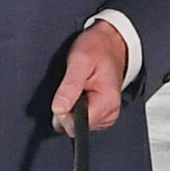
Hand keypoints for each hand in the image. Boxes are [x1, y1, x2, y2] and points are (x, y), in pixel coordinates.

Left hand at [49, 20, 130, 136]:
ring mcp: (105, 115)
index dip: (63, 113)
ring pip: (74, 125)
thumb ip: (69, 86)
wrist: (110, 43)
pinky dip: (74, 107)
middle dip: (65, 109)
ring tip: (77, 86)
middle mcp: (109, 112)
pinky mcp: (101, 114)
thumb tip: (59, 109)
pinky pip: (79, 120)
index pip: (76, 125)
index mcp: (107, 102)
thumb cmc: (98, 48)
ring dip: (70, 107)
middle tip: (70, 86)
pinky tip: (80, 91)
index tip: (64, 94)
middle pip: (74, 127)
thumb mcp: (80, 60)